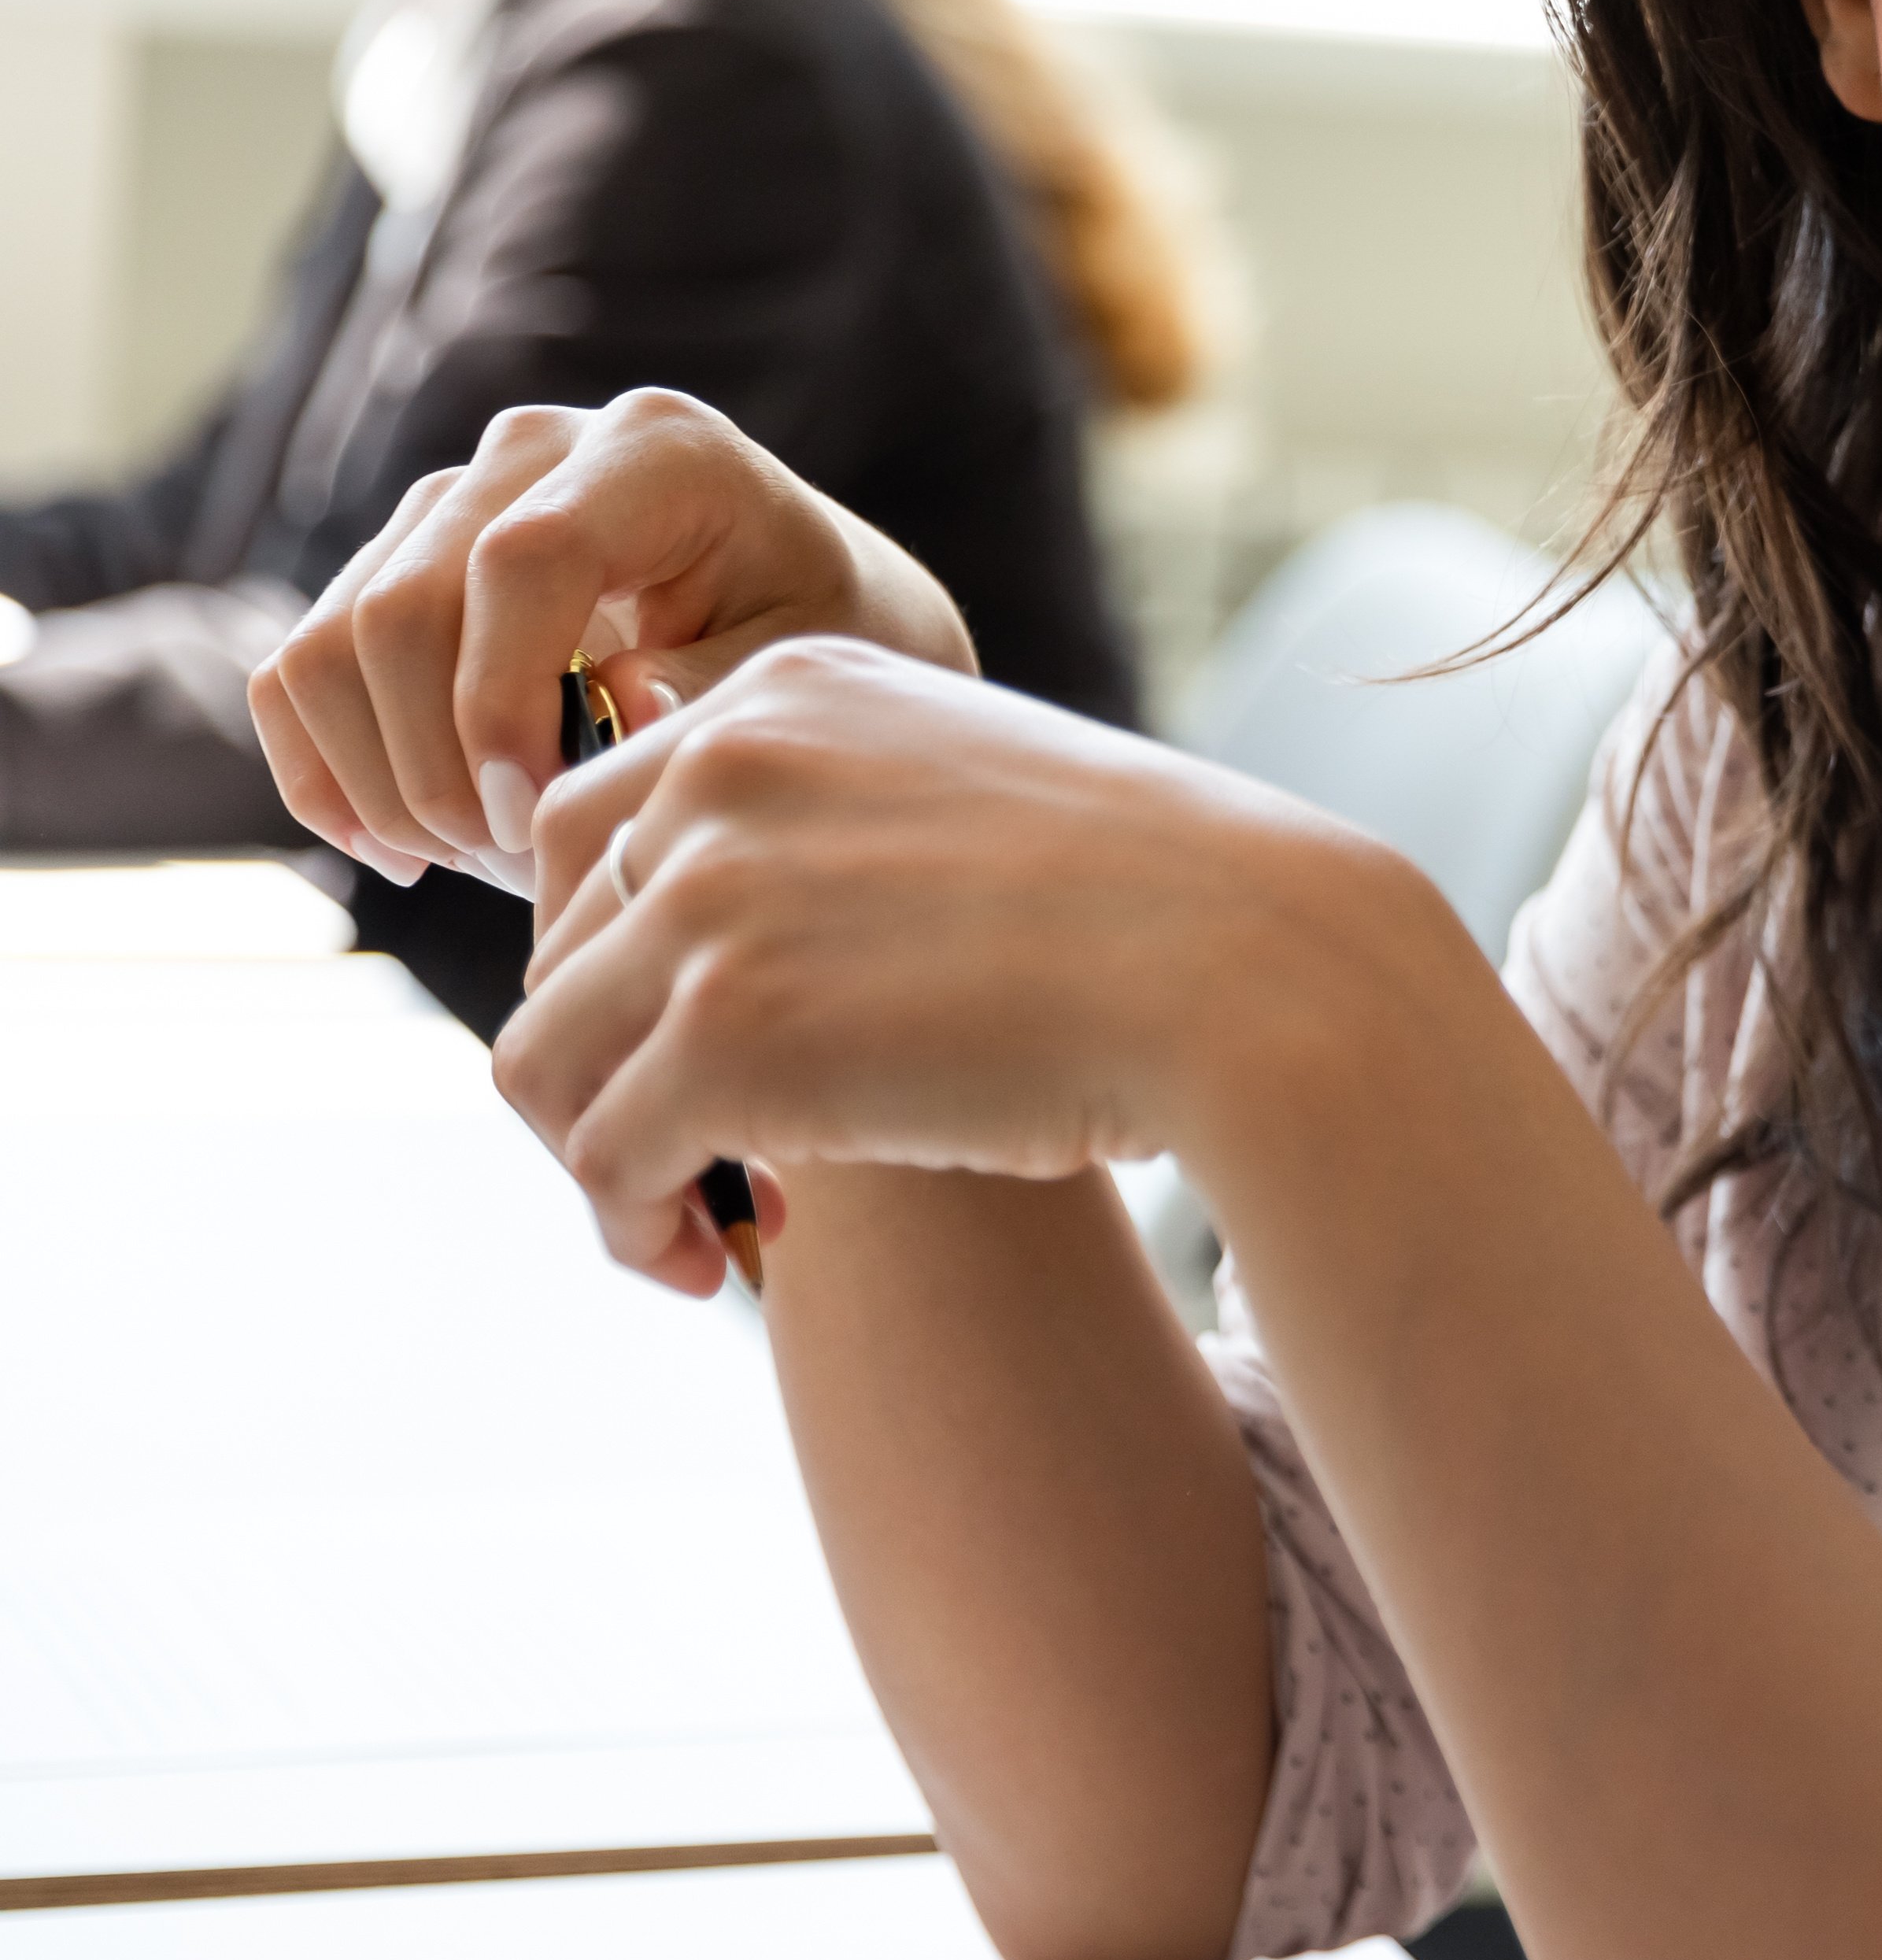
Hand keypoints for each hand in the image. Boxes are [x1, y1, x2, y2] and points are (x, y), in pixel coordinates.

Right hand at [250, 389, 977, 890]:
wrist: (810, 624)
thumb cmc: (824, 648)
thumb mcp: (802, 674)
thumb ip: (702, 692)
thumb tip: (609, 702)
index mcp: (661, 450)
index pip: (522, 560)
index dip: (503, 700)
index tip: (536, 817)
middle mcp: (538, 448)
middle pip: (406, 608)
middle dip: (442, 765)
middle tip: (519, 864)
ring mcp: (451, 501)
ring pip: (335, 646)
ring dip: (389, 783)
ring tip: (486, 860)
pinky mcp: (393, 567)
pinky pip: (298, 670)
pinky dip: (328, 773)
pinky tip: (403, 850)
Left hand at [497, 637, 1440, 1286]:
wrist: (1258, 975)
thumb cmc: (1160, 909)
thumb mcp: (972, 800)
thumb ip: (843, 828)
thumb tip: (739, 949)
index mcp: (784, 694)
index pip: (585, 832)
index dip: (616, 962)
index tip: (704, 1050)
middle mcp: (722, 774)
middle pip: (553, 951)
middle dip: (610, 1068)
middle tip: (704, 1159)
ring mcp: (712, 902)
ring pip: (546, 1061)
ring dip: (604, 1164)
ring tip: (687, 1230)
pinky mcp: (726, 1037)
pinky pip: (603, 1158)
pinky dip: (637, 1228)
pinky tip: (714, 1265)